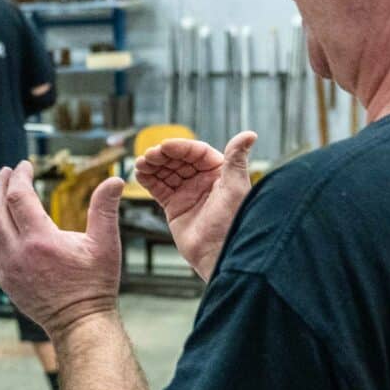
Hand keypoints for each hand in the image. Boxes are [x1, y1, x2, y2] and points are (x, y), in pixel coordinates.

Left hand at [0, 161, 123, 336]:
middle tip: (6, 171)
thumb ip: (105, 209)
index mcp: (41, 241)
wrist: (80, 323)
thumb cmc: (96, 284)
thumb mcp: (106, 245)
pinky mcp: (2, 281)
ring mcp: (6, 268)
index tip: (25, 164)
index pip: (18, 196)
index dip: (19, 176)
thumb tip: (115, 178)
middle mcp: (17, 253)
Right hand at [133, 131, 255, 281]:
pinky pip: (159, 188)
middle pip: (179, 160)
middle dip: (163, 156)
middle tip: (150, 155)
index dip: (181, 147)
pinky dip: (148, 180)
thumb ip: (237, 160)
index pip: (198, 152)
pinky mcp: (174, 206)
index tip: (165, 146)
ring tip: (141, 163)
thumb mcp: (236, 188)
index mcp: (219, 173)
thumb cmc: (232, 224)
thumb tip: (250, 133)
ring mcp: (187, 193)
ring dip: (153, 165)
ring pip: (167, 172)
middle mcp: (203, 181)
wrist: (218, 255)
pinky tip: (140, 174)